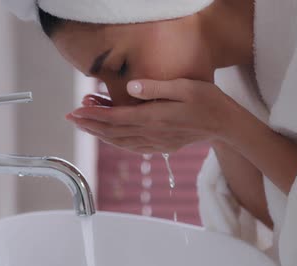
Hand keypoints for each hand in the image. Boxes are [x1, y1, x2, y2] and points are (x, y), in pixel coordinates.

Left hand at [66, 79, 245, 153]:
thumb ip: (156, 87)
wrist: (225, 125)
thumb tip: (131, 87)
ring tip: (85, 126)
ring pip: (121, 142)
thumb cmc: (208, 101)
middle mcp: (153, 133)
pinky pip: (133, 147)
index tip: (76, 111)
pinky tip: (110, 138)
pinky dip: (117, 143)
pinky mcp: (163, 146)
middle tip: (71, 118)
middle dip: (90, 125)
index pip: (116, 118)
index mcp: (155, 118)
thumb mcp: (184, 87)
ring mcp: (157, 142)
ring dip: (101, 134)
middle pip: (114, 132)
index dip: (94, 115)